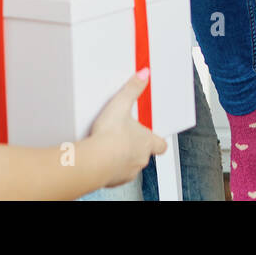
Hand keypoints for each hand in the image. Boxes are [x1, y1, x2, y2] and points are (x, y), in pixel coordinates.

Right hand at [88, 69, 167, 187]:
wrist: (94, 161)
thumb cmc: (109, 137)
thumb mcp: (121, 104)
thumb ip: (133, 88)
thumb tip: (144, 74)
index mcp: (147, 142)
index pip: (161, 144)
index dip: (157, 139)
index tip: (152, 134)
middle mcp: (141, 159)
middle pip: (144, 153)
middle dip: (136, 145)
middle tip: (124, 135)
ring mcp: (128, 171)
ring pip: (130, 164)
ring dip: (123, 156)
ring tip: (110, 146)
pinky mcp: (114, 180)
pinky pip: (116, 174)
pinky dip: (110, 167)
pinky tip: (100, 157)